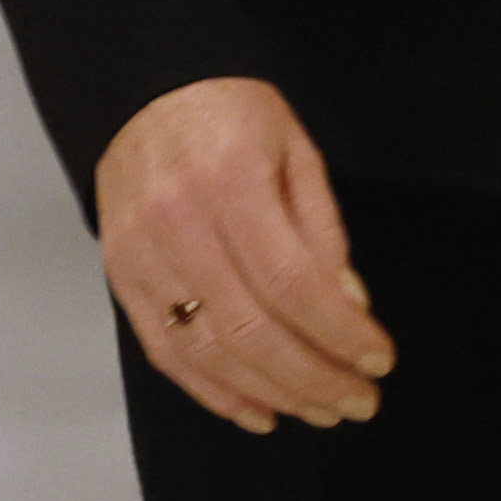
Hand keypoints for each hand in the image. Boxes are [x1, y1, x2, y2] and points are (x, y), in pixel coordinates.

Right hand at [94, 76, 395, 432]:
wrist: (143, 91)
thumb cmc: (229, 112)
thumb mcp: (295, 149)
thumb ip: (322, 230)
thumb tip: (349, 306)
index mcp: (230, 180)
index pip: (293, 283)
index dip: (340, 333)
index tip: (379, 359)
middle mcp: (179, 224)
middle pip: (252, 329)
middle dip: (315, 377)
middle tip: (360, 400)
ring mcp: (142, 256)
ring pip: (209, 352)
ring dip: (273, 394)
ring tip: (320, 409)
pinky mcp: (121, 279)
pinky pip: (167, 353)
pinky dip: (214, 392)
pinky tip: (259, 410)